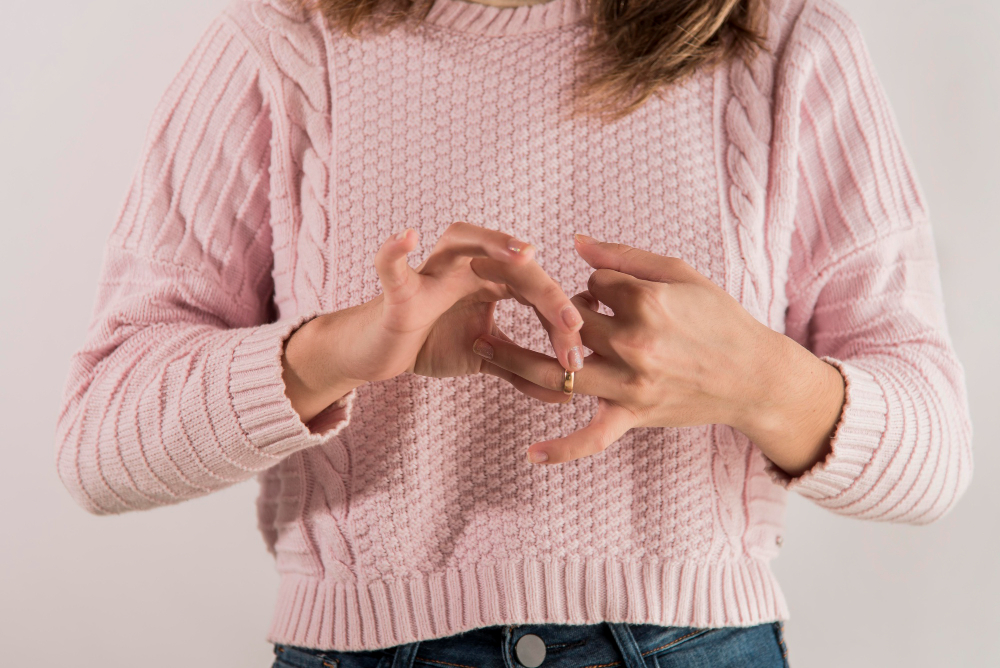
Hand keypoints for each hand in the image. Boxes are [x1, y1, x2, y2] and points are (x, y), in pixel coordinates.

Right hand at [289, 223, 585, 418]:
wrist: (378, 353)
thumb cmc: (431, 343)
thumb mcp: (484, 358)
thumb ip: (522, 370)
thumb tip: (566, 392)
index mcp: (489, 280)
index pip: (536, 288)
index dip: (561, 317)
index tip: (579, 353)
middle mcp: (465, 266)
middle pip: (514, 265)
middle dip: (547, 294)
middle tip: (573, 325)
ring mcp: (431, 273)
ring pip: (465, 241)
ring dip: (495, 243)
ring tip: (524, 253)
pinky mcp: (398, 290)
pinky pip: (393, 267)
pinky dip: (395, 251)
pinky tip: (407, 236)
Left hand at [474, 234, 843, 471]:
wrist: (754, 376)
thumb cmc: (719, 318)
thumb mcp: (680, 274)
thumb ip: (624, 257)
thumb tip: (575, 243)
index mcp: (646, 301)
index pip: (589, 285)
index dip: (588, 285)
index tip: (598, 292)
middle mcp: (634, 342)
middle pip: (567, 322)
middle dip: (547, 311)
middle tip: (517, 303)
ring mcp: (632, 384)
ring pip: (560, 372)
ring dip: (515, 360)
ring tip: (480, 347)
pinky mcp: (634, 415)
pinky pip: (593, 437)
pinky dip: (562, 449)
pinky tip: (530, 454)